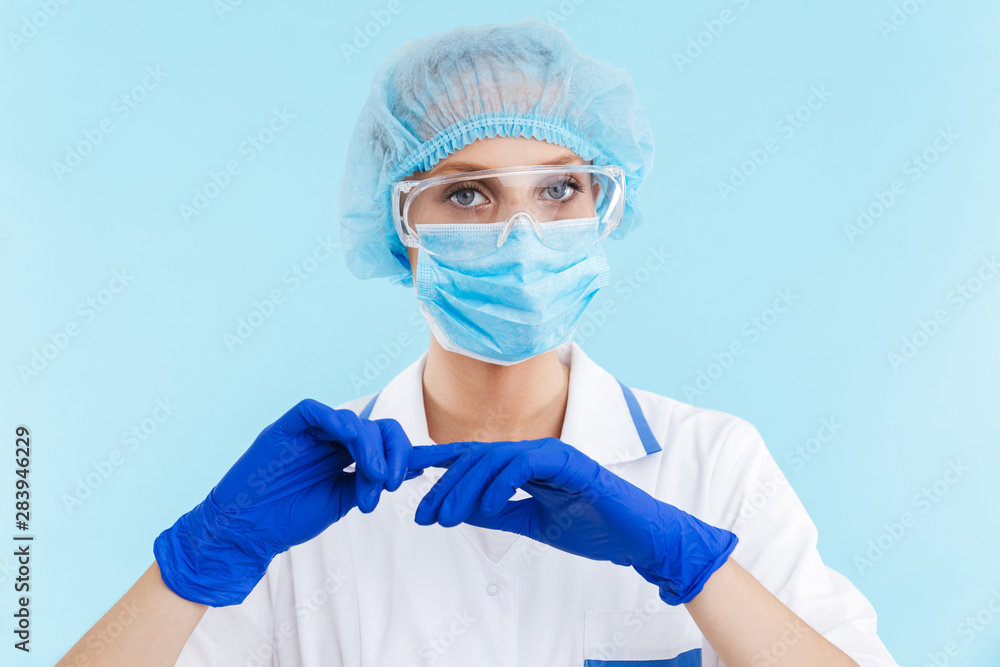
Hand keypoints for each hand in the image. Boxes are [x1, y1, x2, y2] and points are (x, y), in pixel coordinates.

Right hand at [154, 399, 422, 605]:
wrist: (249, 530)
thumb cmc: (291, 517)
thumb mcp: (342, 500)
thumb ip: (369, 481)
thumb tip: (409, 471)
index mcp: (346, 454)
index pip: (384, 440)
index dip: (407, 449)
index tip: (431, 464)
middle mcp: (332, 438)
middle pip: (377, 426)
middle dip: (395, 451)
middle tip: (394, 482)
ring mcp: (311, 431)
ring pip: (354, 420)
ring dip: (371, 449)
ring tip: (373, 480)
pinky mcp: (288, 426)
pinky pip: (316, 410)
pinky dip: (338, 422)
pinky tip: (351, 444)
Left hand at [410, 438, 737, 604]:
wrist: (639, 537)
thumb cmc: (593, 527)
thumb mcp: (534, 523)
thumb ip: (499, 513)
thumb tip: (457, 510)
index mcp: (525, 464)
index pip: (475, 458)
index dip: (438, 463)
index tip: (404, 476)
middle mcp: (534, 451)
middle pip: (475, 457)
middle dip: (442, 485)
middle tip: (421, 514)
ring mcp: (552, 453)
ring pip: (494, 458)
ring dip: (464, 489)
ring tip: (444, 518)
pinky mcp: (569, 462)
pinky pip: (524, 466)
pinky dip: (501, 485)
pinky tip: (486, 508)